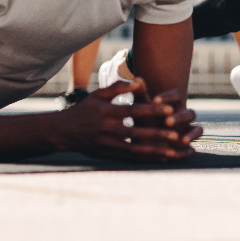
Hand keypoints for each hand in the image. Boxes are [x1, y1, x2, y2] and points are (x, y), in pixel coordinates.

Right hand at [61, 78, 201, 161]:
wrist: (62, 132)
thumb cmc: (84, 109)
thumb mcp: (97, 95)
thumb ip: (118, 88)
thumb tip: (140, 81)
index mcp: (105, 112)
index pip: (132, 110)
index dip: (151, 110)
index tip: (170, 108)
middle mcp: (106, 130)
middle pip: (135, 133)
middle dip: (156, 134)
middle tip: (176, 134)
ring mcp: (106, 145)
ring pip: (134, 150)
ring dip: (154, 151)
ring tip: (172, 152)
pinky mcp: (108, 155)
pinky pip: (130, 158)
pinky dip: (146, 159)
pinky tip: (161, 158)